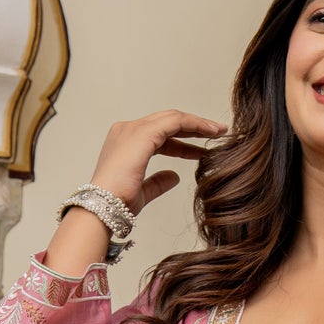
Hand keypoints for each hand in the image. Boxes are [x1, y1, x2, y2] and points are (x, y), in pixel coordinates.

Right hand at [91, 109, 226, 218]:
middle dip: (193, 127)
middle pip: (167, 122)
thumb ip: (157, 182)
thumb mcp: (142, 191)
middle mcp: (127, 130)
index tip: (202, 149)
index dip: (183, 141)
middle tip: (217, 133)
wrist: (104, 206)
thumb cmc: (116, 203)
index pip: (159, 134)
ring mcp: (134, 129)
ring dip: (198, 124)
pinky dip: (194, 124)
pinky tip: (210, 133)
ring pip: (173, 118)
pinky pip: (175, 121)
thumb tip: (174, 176)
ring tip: (219, 131)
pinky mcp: (143, 133)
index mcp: (125, 142)